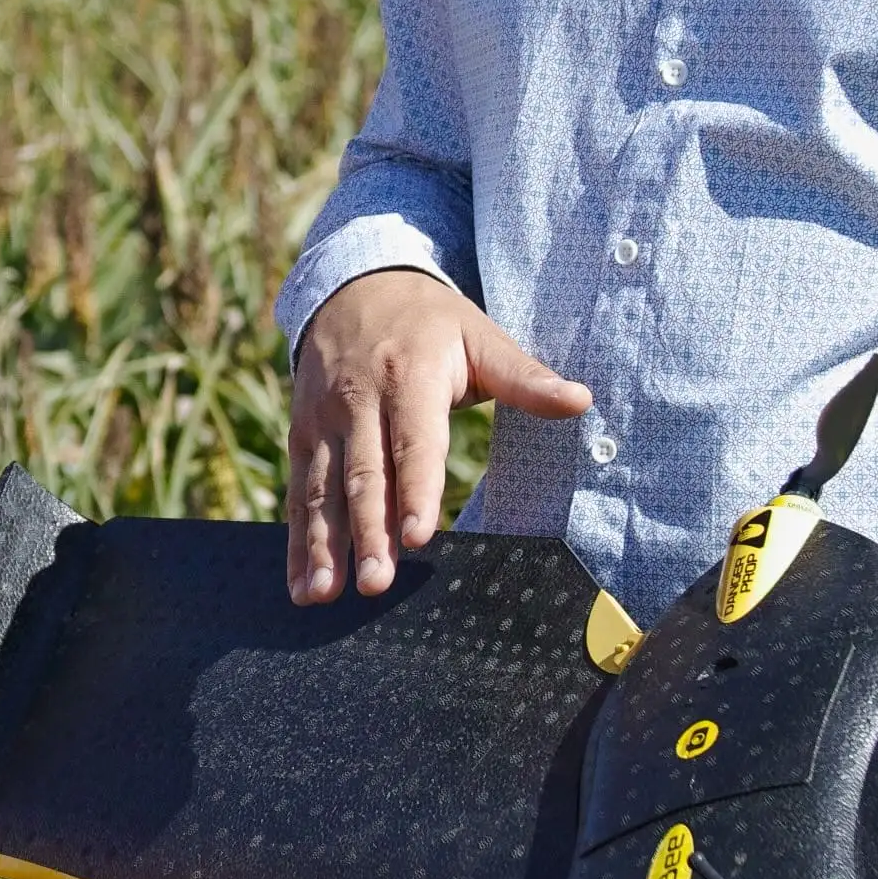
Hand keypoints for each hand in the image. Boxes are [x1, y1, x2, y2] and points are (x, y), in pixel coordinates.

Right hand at [288, 267, 593, 604]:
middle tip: (377, 583)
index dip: (416, 490)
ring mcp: (323, 420)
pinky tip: (302, 587)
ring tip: (323, 594)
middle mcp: (358, 400)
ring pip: (321, 489)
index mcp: (409, 377)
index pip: (414, 442)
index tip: (421, 536)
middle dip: (368, 533)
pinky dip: (297, 542)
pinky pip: (298, 493)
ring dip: (321, 546)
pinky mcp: (301, 435)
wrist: (354, 284)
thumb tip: (581, 401)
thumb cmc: (430, 321)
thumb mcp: (479, 335)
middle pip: (364, 475)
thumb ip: (524, 376)